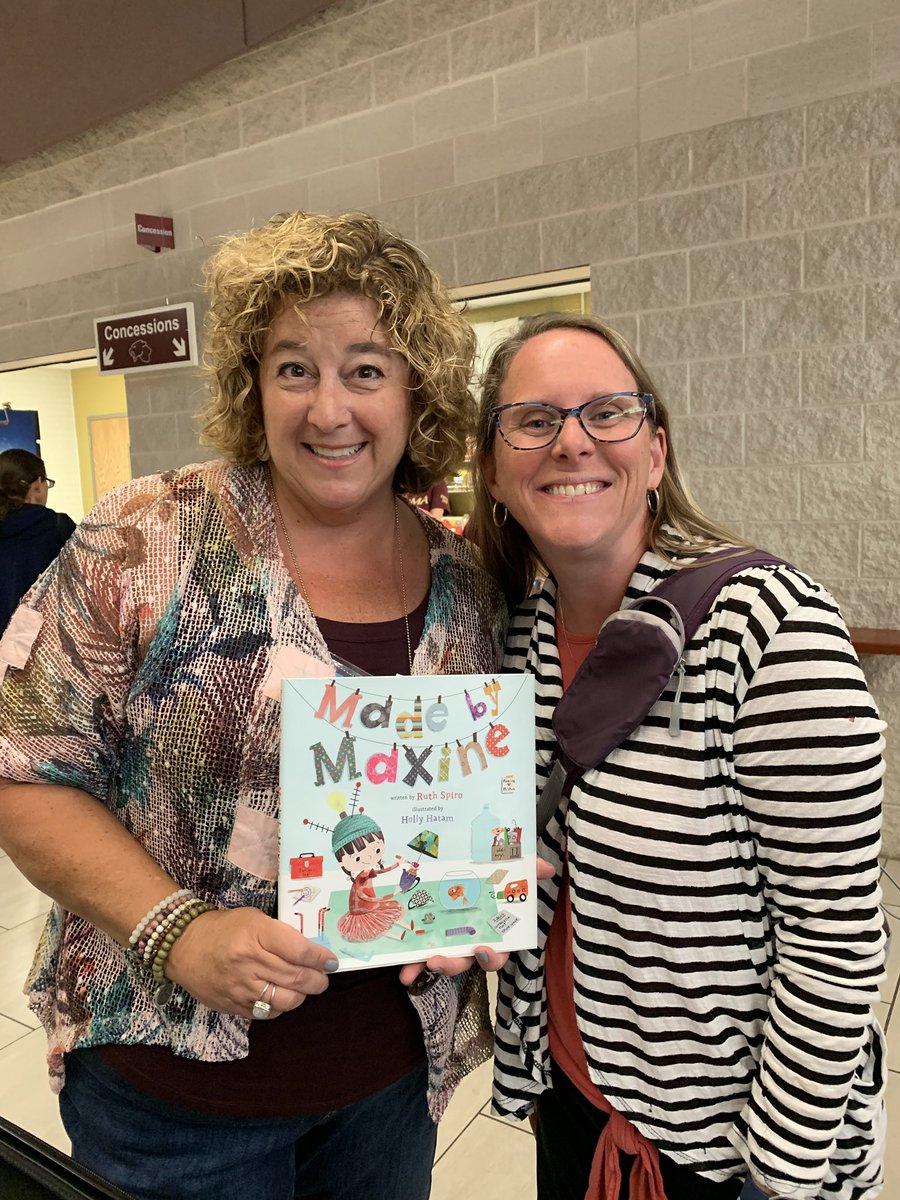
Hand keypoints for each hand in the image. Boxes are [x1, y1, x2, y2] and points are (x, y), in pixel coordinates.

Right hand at [164, 906, 336, 1019]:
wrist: (183, 946)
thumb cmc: (225, 928)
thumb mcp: (255, 919)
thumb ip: (281, 935)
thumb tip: (311, 954)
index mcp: (256, 934)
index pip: (299, 950)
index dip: (320, 958)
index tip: (331, 962)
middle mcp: (249, 962)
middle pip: (295, 977)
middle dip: (316, 980)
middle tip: (323, 978)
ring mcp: (240, 987)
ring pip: (285, 1001)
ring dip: (301, 996)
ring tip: (303, 988)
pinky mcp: (232, 1005)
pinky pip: (266, 1013)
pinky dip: (279, 1008)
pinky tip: (281, 997)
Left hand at [398, 857, 555, 987]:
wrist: (467, 867)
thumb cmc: (493, 877)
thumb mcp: (510, 871)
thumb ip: (528, 869)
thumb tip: (549, 867)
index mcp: (493, 932)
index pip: (498, 953)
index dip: (492, 957)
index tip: (483, 949)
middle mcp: (472, 941)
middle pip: (466, 961)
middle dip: (452, 964)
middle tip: (438, 960)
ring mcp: (450, 941)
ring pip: (443, 960)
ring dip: (429, 966)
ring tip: (414, 967)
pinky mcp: (429, 937)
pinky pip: (421, 953)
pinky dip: (412, 963)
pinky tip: (402, 969)